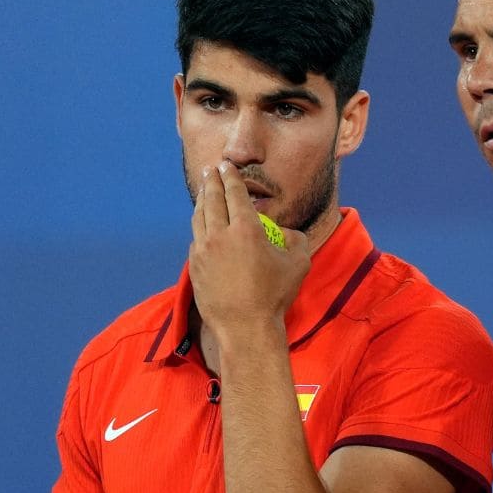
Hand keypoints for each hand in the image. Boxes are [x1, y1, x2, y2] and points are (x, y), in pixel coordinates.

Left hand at [188, 161, 309, 344]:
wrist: (245, 327)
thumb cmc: (275, 295)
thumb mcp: (298, 264)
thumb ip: (294, 240)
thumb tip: (284, 232)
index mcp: (246, 230)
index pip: (235, 194)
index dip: (231, 177)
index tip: (226, 166)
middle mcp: (220, 235)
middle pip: (212, 200)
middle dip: (213, 182)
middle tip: (212, 170)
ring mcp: (203, 251)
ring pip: (199, 218)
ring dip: (202, 201)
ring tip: (205, 192)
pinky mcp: (194, 267)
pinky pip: (196, 239)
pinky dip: (200, 226)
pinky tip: (203, 225)